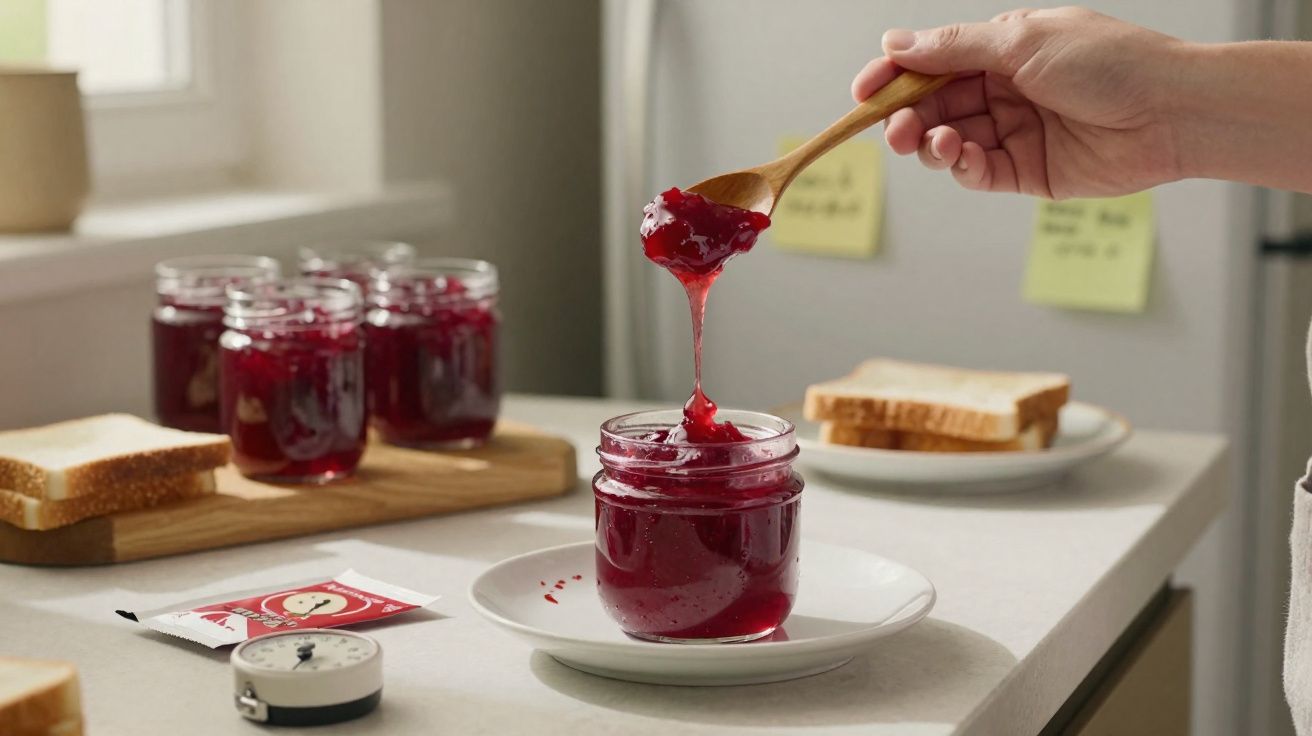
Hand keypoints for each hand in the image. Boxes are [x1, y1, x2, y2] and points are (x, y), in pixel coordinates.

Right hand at [853, 7, 1186, 198]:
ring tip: (936, 140)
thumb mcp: (1022, 41)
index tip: (863, 92)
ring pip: (949, 142)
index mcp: (1002, 50)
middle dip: (907, 117)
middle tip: (894, 128)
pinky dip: (962, 167)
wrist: (1170, 111)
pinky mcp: (1027, 173)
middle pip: (933, 106)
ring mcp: (1014, 132)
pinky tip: (963, 156)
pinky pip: (978, 173)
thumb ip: (953, 47)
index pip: (932, 63)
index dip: (894, 77)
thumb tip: (895, 42)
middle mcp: (1004, 91)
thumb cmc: (1110, 63)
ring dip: (932, 143)